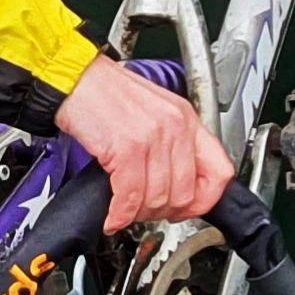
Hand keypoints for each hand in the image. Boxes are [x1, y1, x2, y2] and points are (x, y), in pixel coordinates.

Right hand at [56, 57, 232, 233]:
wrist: (75, 78)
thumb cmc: (107, 95)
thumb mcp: (154, 113)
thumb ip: (171, 145)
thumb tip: (178, 183)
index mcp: (187, 119)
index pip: (219, 172)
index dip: (205, 200)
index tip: (188, 208)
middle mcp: (175, 127)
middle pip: (186, 193)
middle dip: (164, 211)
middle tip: (147, 211)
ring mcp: (153, 137)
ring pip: (158, 198)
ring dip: (138, 213)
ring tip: (126, 210)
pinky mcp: (127, 148)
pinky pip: (131, 196)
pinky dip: (120, 214)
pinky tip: (113, 216)